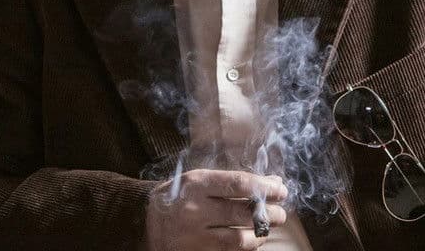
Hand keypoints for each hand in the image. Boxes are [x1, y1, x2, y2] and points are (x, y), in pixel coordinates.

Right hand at [144, 169, 289, 250]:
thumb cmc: (179, 196)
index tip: (281, 190)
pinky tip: (252, 242)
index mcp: (197, 184)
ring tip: (266, 230)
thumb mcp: (201, 180)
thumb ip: (234, 181)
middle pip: (242, 213)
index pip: (239, 184)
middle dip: (268, 214)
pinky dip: (244, 249)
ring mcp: (193, 237)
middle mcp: (194, 211)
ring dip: (259, 235)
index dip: (265, 188)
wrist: (144, 220)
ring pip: (237, 240)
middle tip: (280, 214)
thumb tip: (273, 181)